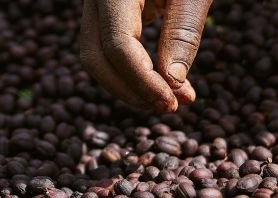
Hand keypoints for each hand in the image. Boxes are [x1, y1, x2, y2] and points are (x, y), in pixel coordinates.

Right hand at [79, 0, 211, 111]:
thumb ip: (183, 34)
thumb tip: (172, 86)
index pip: (117, 46)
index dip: (143, 82)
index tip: (173, 103)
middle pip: (94, 56)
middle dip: (129, 89)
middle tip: (168, 107)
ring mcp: (96, 1)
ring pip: (96, 54)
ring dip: (129, 83)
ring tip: (168, 97)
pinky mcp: (107, 6)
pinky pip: (107, 43)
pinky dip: (130, 67)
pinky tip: (159, 79)